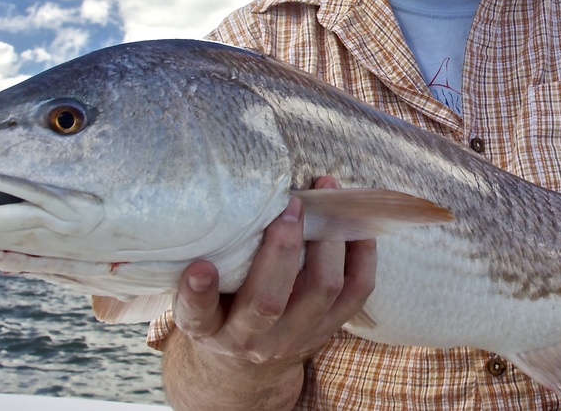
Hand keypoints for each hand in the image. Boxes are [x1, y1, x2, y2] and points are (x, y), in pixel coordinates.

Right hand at [172, 176, 376, 364]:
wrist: (246, 364)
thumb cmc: (222, 308)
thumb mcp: (203, 293)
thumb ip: (212, 257)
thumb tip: (233, 196)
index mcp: (210, 327)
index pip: (197, 315)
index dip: (198, 294)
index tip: (200, 267)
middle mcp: (250, 338)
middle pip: (268, 302)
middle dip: (283, 248)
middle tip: (291, 204)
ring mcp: (294, 337)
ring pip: (321, 291)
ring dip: (329, 240)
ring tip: (329, 198)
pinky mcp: (327, 330)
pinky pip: (356, 291)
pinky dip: (363, 254)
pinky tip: (357, 224)